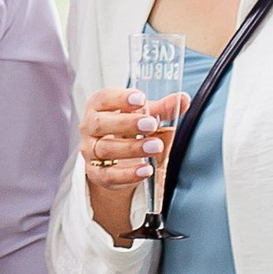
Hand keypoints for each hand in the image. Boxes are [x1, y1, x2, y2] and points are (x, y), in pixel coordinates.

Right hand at [79, 87, 178, 241]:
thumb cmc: (128, 130)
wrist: (116, 160)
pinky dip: (128, 174)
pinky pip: (109, 175)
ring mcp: (90, 151)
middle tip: (152, 124)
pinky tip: (147, 170)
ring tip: (156, 147)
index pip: (104, 99)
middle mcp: (89, 127)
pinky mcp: (96, 173)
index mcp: (99, 107)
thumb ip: (162, 108)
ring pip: (106, 149)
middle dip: (127, 123)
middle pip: (100, 124)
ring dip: (132, 148)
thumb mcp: (144, 116)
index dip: (120, 98)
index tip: (141, 99)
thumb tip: (183, 99)